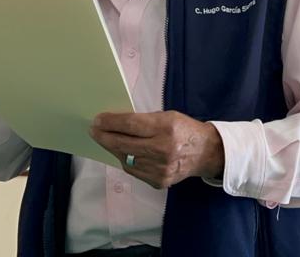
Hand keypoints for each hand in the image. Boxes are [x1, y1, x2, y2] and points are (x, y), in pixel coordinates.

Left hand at [90, 111, 224, 188]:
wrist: (206, 153)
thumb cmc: (184, 129)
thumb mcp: (167, 116)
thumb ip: (143, 121)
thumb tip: (114, 123)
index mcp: (166, 128)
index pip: (131, 125)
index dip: (110, 123)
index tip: (97, 120)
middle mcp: (163, 150)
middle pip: (124, 144)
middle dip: (104, 136)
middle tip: (94, 130)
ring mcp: (160, 169)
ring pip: (126, 159)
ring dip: (113, 149)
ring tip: (107, 140)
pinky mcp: (159, 182)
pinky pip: (133, 170)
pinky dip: (125, 160)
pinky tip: (123, 152)